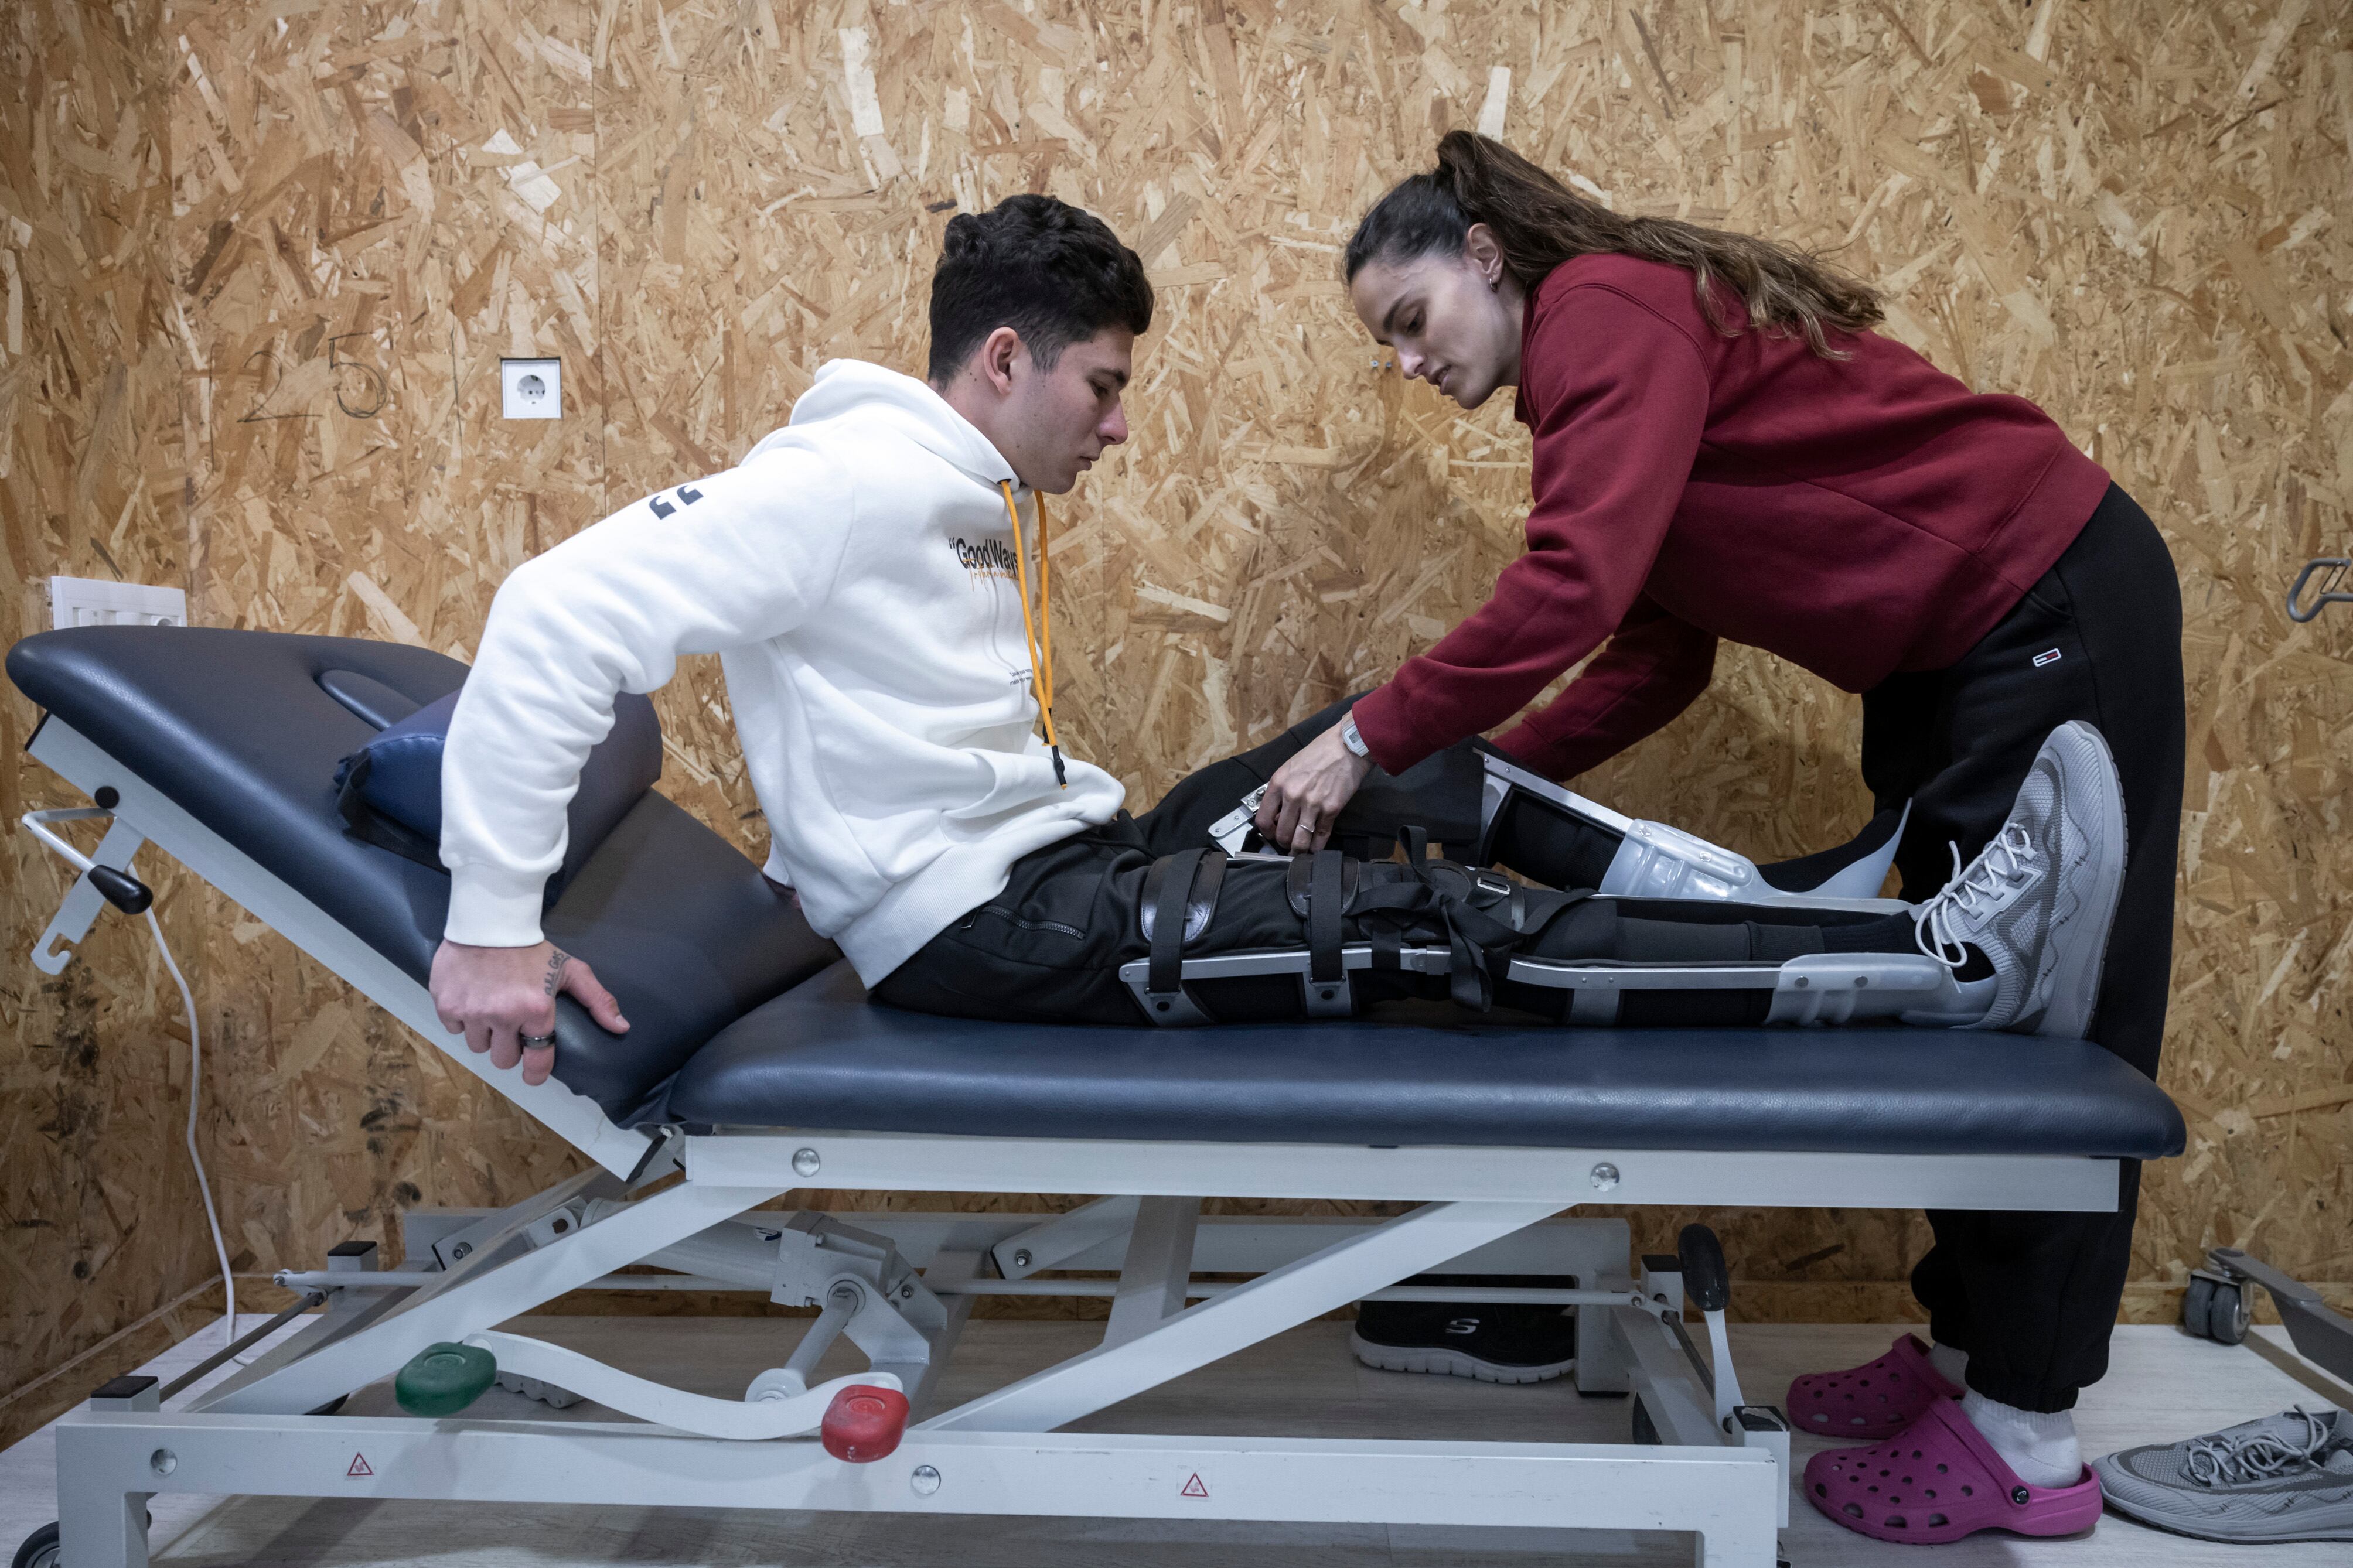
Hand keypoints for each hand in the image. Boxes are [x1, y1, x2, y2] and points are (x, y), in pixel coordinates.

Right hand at [430, 939, 628, 1086]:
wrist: (489, 920)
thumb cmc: (532, 948)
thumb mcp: (570, 970)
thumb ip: (597, 1000)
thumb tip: (622, 1028)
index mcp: (536, 1010)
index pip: (537, 1061)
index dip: (536, 1073)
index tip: (534, 1073)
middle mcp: (502, 1015)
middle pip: (503, 1059)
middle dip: (509, 1048)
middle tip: (511, 1027)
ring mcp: (472, 1011)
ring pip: (477, 1046)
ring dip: (485, 1034)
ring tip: (491, 1010)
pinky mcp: (447, 1004)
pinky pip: (454, 1028)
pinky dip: (462, 1018)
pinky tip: (472, 999)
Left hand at [1255, 723, 1375, 853]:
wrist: (1346, 747)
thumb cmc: (1319, 753)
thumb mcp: (1290, 767)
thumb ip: (1281, 790)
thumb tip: (1279, 813)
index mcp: (1279, 783)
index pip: (1263, 819)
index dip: (1267, 833)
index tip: (1272, 835)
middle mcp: (1293, 795)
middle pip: (1282, 834)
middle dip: (1284, 844)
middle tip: (1288, 844)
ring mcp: (1312, 804)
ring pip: (1300, 840)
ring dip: (1299, 850)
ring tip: (1300, 851)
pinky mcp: (1331, 810)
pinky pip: (1320, 836)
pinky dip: (1317, 846)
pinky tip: (1315, 848)